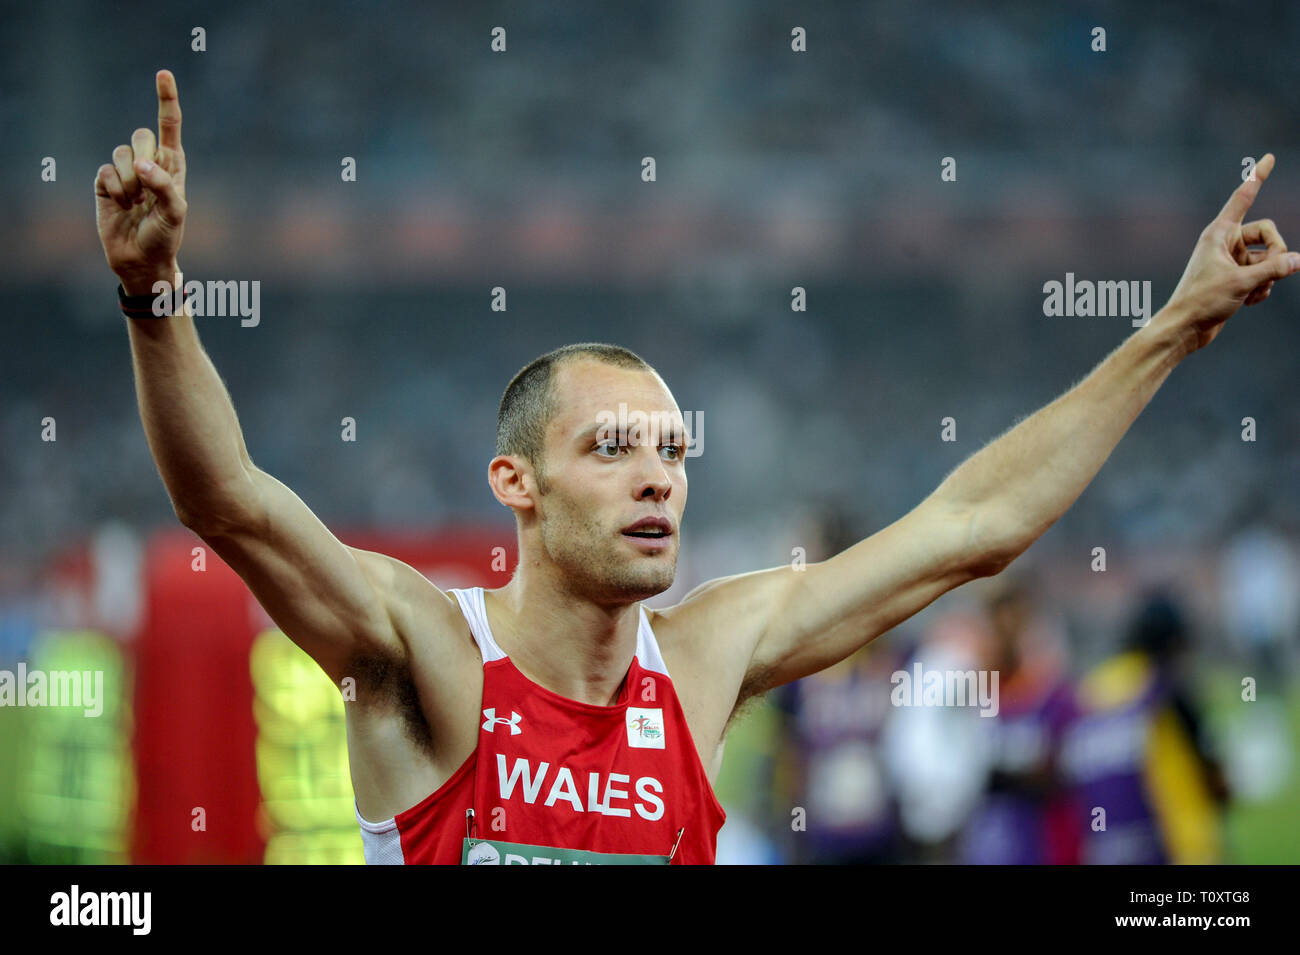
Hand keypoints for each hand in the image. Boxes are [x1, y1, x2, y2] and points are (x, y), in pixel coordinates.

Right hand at [94, 69, 186, 295]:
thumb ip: (164, 185)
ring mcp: (127, 171)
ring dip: (130, 181)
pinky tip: (122, 205)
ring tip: (135, 202)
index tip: (163, 73)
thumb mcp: (175, 212)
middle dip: (145, 158)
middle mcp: (149, 162)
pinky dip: (115, 190)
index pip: (170, 125)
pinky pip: (106, 171)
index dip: (166, 98)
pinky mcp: (106, 181)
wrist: (141, 257)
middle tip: (148, 188)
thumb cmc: (166, 235)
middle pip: (141, 135)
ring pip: (122, 153)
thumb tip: (142, 164)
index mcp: (173, 164)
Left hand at [1159, 153, 1299, 353]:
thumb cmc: (1202, 302)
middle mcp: (1225, 243)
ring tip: (1249, 292)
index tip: (1268, 158)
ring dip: (1267, 277)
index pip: (1243, 198)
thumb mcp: (1242, 282)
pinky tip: (1247, 302)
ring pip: (1268, 257)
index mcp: (1218, 233)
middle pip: (1268, 233)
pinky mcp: (1236, 277)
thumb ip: (1274, 268)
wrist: (1185, 329)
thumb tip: (1299, 260)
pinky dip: (1261, 288)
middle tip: (1270, 273)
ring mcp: (1231, 260)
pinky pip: (1263, 275)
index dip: (1257, 177)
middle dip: (1276, 252)